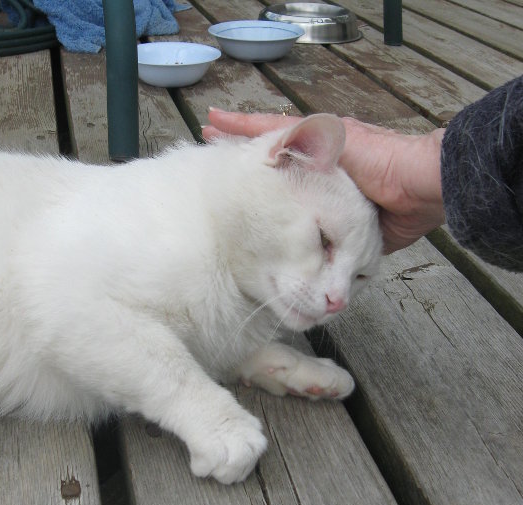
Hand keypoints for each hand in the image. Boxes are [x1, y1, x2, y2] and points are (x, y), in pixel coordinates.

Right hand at [203, 109, 445, 253]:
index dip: (240, 131)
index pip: (269, 137)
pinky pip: (311, 241)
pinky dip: (294, 246)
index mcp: (314, 151)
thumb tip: (263, 136)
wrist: (421, 190)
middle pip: (274, 176)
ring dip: (266, 214)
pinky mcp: (340, 234)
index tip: (210, 127)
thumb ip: (305, 138)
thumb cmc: (380, 159)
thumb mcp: (336, 139)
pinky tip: (271, 249)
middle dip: (246, 175)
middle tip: (214, 176)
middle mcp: (317, 177)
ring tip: (232, 217)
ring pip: (289, 211)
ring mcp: (327, 206)